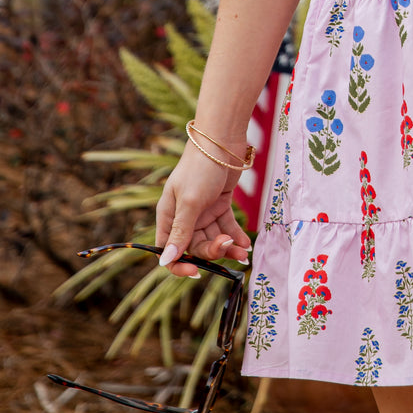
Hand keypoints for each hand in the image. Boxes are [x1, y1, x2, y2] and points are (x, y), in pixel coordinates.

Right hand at [154, 140, 251, 276]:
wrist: (222, 141)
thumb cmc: (200, 168)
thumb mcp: (190, 202)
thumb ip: (181, 232)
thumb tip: (166, 261)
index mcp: (167, 216)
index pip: (168, 251)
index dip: (180, 265)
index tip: (197, 271)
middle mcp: (183, 217)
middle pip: (195, 247)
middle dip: (212, 251)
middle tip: (229, 247)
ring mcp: (202, 212)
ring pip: (213, 239)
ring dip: (228, 247)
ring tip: (244, 252)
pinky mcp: (219, 205)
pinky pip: (226, 227)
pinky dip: (235, 236)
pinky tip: (246, 244)